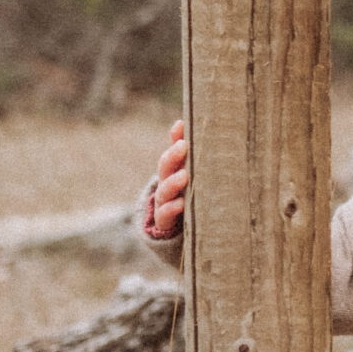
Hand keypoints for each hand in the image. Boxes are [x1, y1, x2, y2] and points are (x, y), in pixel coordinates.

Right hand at [145, 120, 187, 239]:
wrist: (173, 228)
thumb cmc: (186, 195)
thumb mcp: (187, 174)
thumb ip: (188, 153)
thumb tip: (187, 124)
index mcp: (172, 171)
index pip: (172, 151)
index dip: (175, 139)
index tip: (182, 126)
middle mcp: (166, 184)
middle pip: (165, 167)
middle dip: (173, 156)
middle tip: (183, 145)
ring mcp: (164, 202)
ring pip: (165, 191)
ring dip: (172, 183)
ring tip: (184, 175)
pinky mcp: (166, 221)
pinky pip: (166, 214)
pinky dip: (172, 209)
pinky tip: (181, 203)